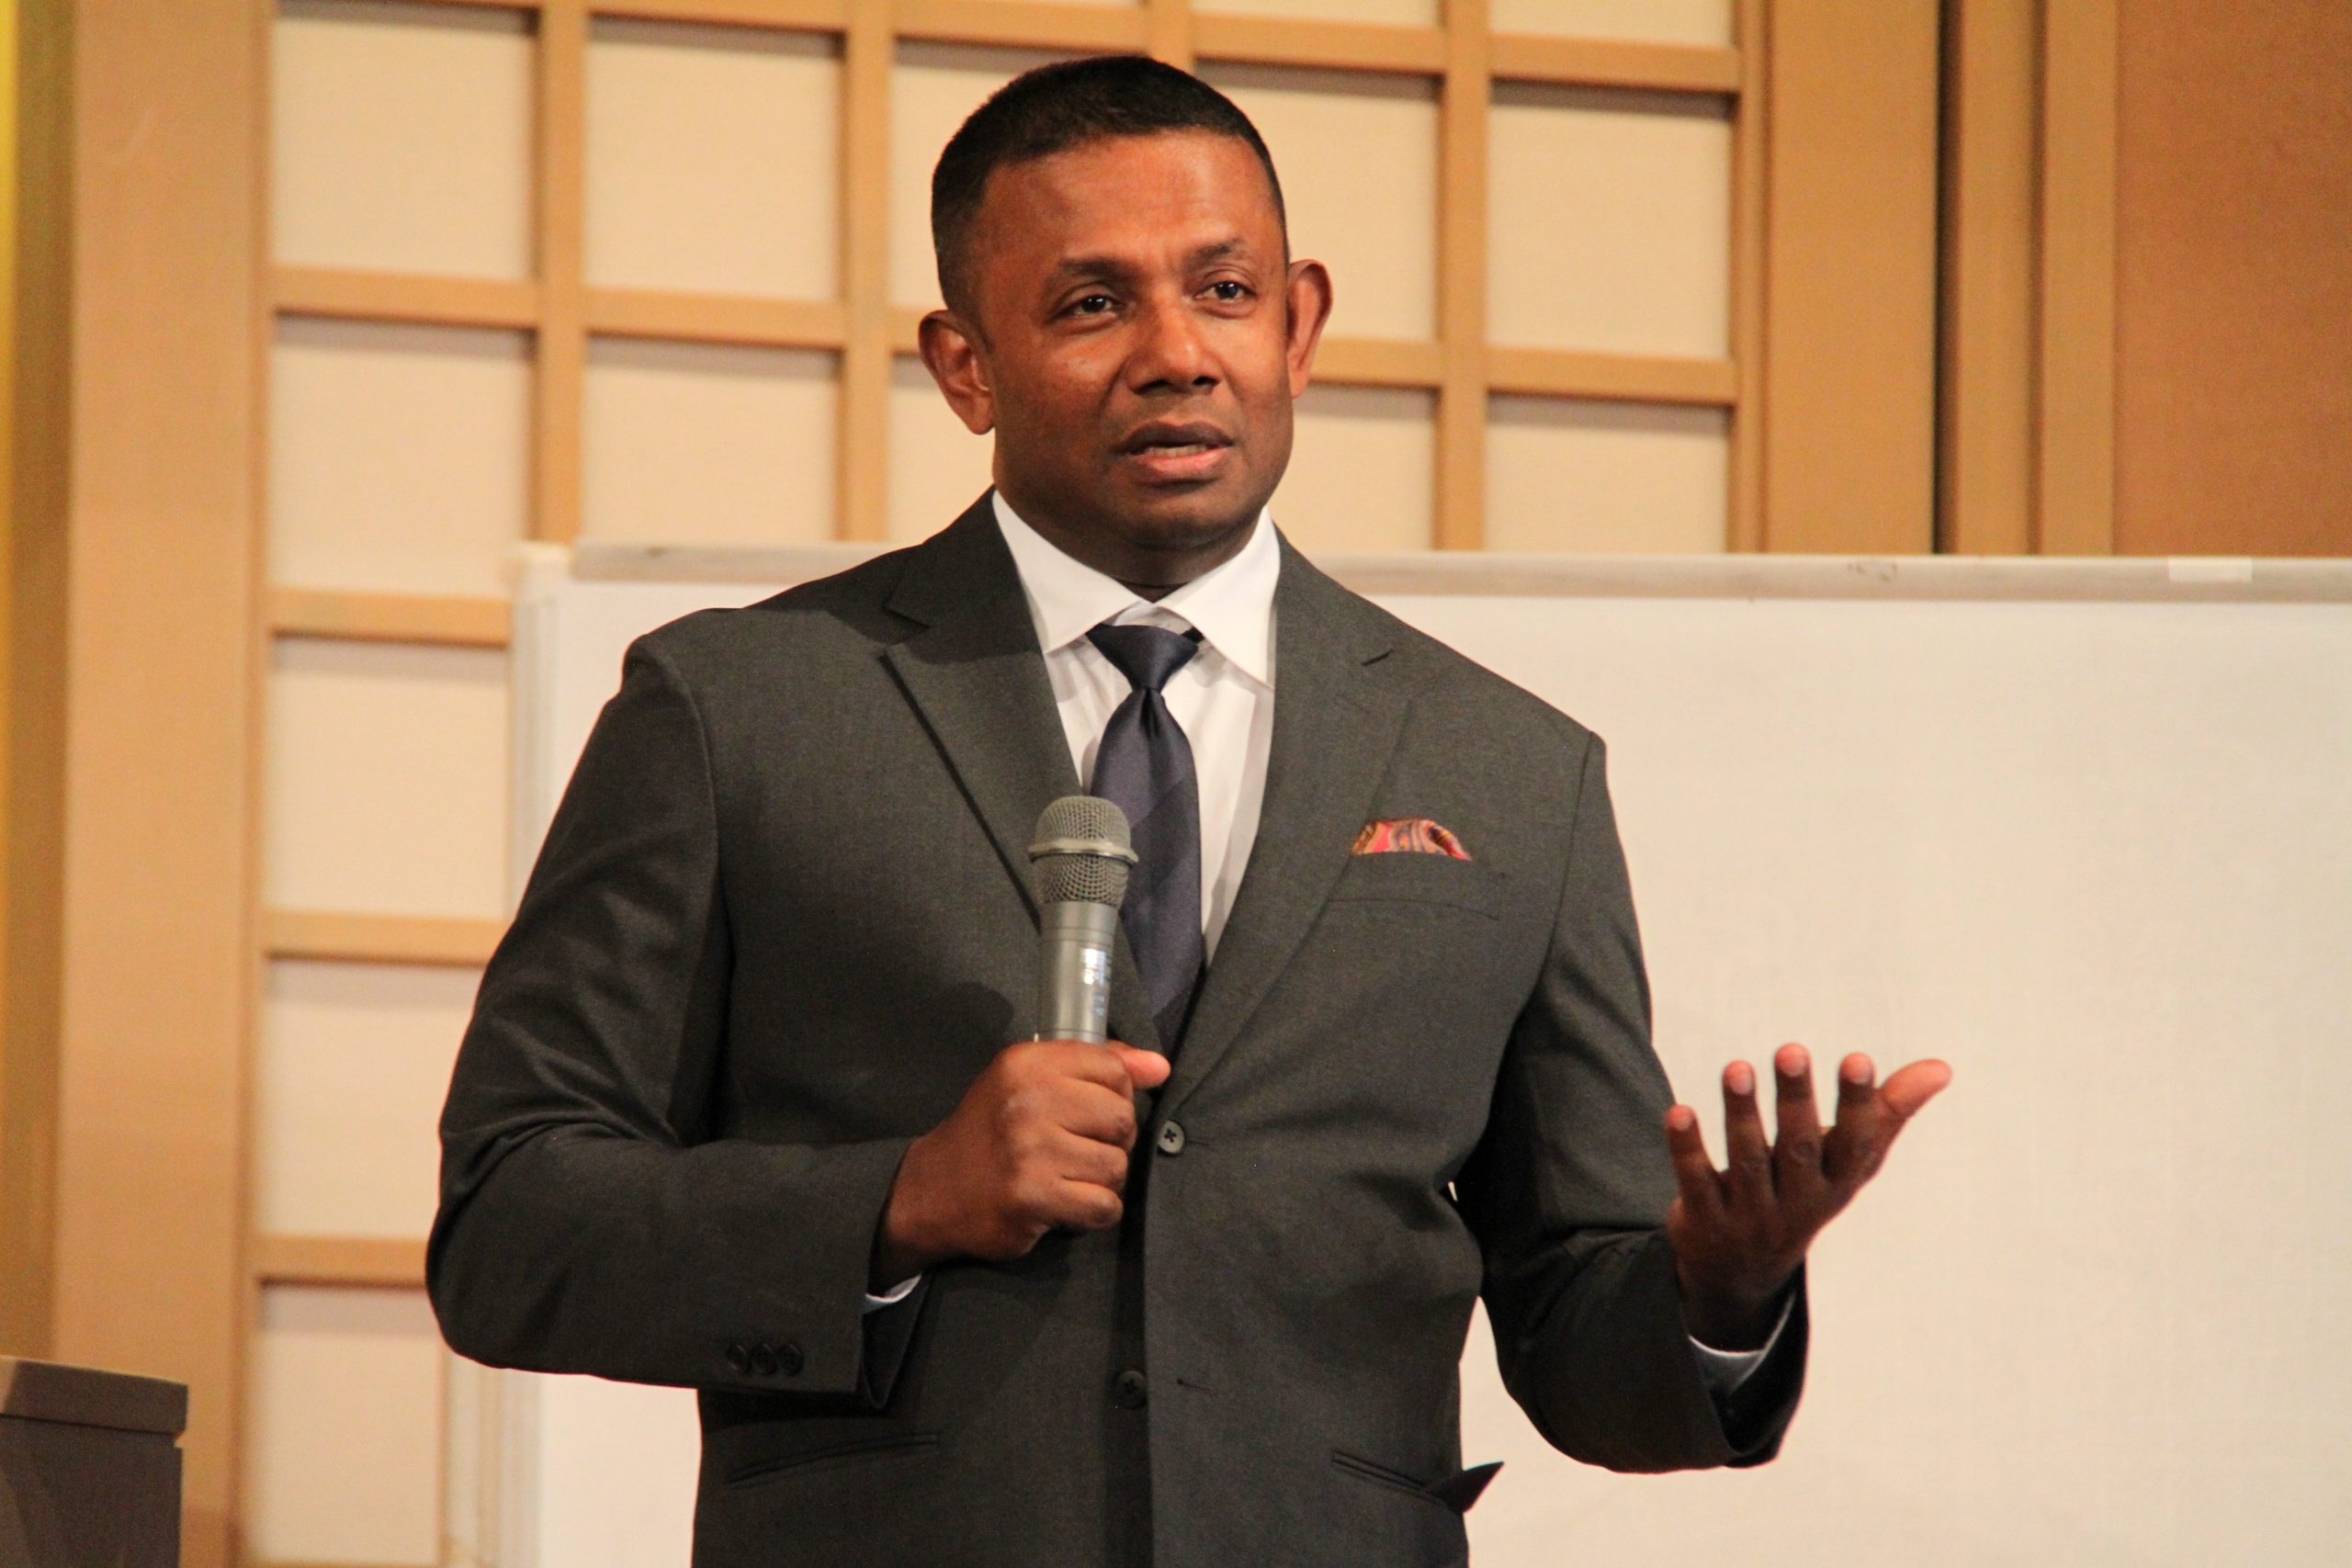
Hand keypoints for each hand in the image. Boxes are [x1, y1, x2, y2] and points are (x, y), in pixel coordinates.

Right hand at [871, 1039, 1171, 1287]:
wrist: (932, 1190)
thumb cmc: (992, 1131)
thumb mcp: (1032, 1081)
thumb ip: (1098, 1066)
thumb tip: (1160, 1068)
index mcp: (1028, 1063)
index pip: (1114, 1070)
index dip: (1114, 1096)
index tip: (1086, 1113)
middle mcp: (1029, 1100)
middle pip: (1122, 1119)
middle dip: (1111, 1141)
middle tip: (1077, 1151)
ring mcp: (1030, 1149)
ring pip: (1117, 1166)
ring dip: (1102, 1180)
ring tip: (1070, 1178)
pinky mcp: (1034, 1196)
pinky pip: (1104, 1206)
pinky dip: (1095, 1211)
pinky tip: (1068, 1204)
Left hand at [1665, 1044, 1950, 1347]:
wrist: (1742, 1272)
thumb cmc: (1805, 1192)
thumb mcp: (1848, 1163)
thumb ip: (1888, 1112)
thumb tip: (1942, 1068)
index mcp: (1837, 1184)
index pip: (1853, 1145)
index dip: (1857, 1105)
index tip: (1858, 1059)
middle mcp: (1798, 1202)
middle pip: (1798, 1150)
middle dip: (1796, 1102)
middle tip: (1791, 1051)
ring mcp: (1752, 1215)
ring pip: (1747, 1163)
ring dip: (1742, 1116)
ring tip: (1737, 1067)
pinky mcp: (1706, 1219)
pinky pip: (1696, 1181)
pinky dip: (1687, 1149)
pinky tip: (1678, 1112)